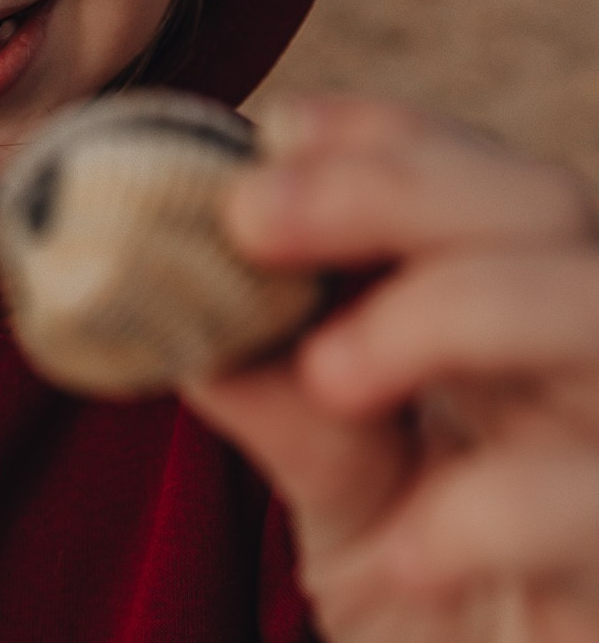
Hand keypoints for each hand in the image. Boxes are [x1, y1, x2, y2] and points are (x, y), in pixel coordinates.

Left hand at [180, 95, 598, 641]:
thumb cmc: (432, 600)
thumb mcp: (334, 485)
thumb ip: (279, 393)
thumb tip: (173, 292)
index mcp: (515, 303)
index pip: (468, 167)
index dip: (377, 133)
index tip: (270, 135)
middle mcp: (587, 352)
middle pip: (545, 200)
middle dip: (392, 186)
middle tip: (249, 219)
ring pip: (592, 307)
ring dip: (446, 309)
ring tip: (329, 374)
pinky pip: (597, 498)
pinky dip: (497, 508)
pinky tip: (415, 550)